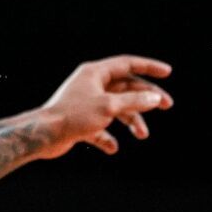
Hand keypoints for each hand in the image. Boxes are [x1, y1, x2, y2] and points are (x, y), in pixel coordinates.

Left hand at [34, 56, 172, 156]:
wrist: (43, 135)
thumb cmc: (73, 116)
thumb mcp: (109, 106)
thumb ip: (134, 101)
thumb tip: (154, 97)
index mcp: (95, 73)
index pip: (127, 64)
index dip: (148, 67)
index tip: (167, 72)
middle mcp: (91, 85)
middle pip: (126, 87)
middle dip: (146, 98)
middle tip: (166, 105)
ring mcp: (86, 104)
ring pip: (117, 109)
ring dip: (132, 121)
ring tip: (142, 135)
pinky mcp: (81, 123)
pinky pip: (101, 129)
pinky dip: (109, 138)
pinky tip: (112, 148)